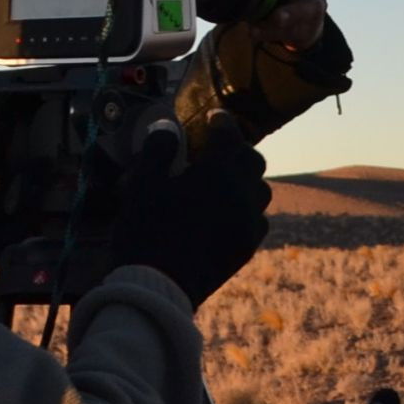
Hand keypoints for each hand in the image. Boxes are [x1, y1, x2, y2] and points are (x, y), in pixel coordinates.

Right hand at [107, 138, 270, 302]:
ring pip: (260, 192)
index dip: (222, 122)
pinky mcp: (246, 249)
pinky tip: (229, 214)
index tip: (214, 116)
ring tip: (225, 182)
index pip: (229, 136)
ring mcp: (248, 224)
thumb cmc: (145, 230)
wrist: (157, 286)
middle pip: (253, 162)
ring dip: (247, 180)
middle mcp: (242, 195)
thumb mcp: (142, 184)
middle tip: (219, 150)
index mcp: (218, 172)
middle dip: (238, 150)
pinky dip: (247, 210)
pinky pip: (257, 221)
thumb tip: (168, 129)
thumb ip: (158, 150)